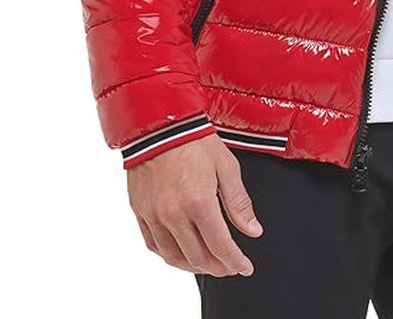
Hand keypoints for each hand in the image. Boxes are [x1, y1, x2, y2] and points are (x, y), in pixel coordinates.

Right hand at [127, 134, 262, 276]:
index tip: (244, 267)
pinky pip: (153, 245)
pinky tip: (182, 252)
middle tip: (230, 266)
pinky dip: (170, 255)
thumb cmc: (195, 140)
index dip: (235, 261)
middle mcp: (173, 214)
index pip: (220, 246)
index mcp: (198, 202)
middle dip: (218, 267)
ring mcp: (153, 215)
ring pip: (174, 257)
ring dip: (194, 266)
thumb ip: (239, 203)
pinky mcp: (140, 212)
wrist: (161, 124)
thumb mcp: (227, 167)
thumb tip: (253, 230)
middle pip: (198, 257)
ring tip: (209, 263)